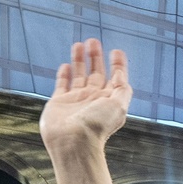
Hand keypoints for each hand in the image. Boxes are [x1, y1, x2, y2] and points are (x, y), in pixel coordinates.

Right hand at [39, 40, 131, 183]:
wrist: (73, 142)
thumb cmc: (96, 126)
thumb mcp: (119, 105)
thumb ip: (122, 89)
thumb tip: (122, 75)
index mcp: (109, 100)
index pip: (116, 78)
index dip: (117, 65)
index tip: (116, 52)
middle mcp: (93, 99)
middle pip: (96, 73)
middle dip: (96, 57)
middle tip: (94, 41)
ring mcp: (76, 100)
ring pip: (79, 75)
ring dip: (80, 60)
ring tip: (80, 44)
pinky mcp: (60, 102)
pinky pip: (62, 84)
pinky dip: (64, 74)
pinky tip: (66, 65)